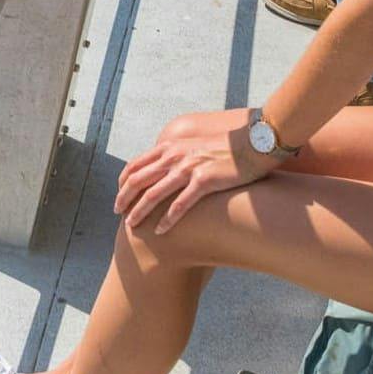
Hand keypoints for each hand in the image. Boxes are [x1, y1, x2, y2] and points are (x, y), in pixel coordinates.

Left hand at [115, 108, 271, 231]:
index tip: (120, 195)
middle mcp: (175, 156)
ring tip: (132, 226)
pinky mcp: (205, 181)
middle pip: (139, 179)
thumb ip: (179, 153)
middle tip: (117, 213)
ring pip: (155, 193)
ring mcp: (189, 168)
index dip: (124, 181)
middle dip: (124, 198)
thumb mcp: (196, 144)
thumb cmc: (228, 146)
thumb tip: (168, 166)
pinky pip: (181, 204)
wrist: (255, 142)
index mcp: (170, 146)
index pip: (136, 164)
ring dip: (140, 211)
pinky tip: (161, 231)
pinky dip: (168, 219)